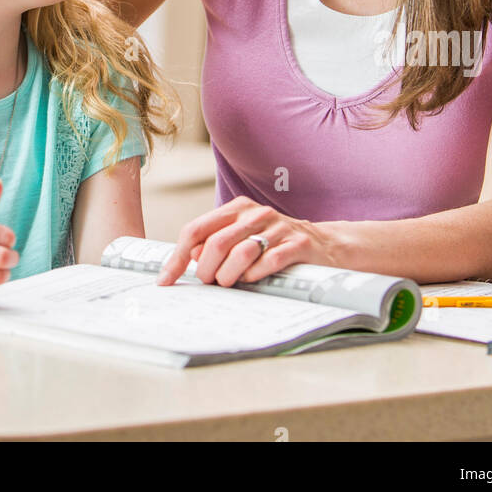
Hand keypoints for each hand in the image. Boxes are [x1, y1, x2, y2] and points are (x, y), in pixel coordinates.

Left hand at [156, 196, 340, 287]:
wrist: (325, 244)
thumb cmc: (275, 244)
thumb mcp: (243, 237)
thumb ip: (215, 244)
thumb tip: (188, 258)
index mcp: (236, 209)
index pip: (196, 229)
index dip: (177, 256)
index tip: (165, 280)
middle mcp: (255, 213)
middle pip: (215, 242)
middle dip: (206, 270)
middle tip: (210, 283)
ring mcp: (278, 227)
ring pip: (241, 252)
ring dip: (228, 275)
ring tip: (229, 283)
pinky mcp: (298, 244)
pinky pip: (269, 261)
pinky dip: (255, 275)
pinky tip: (253, 280)